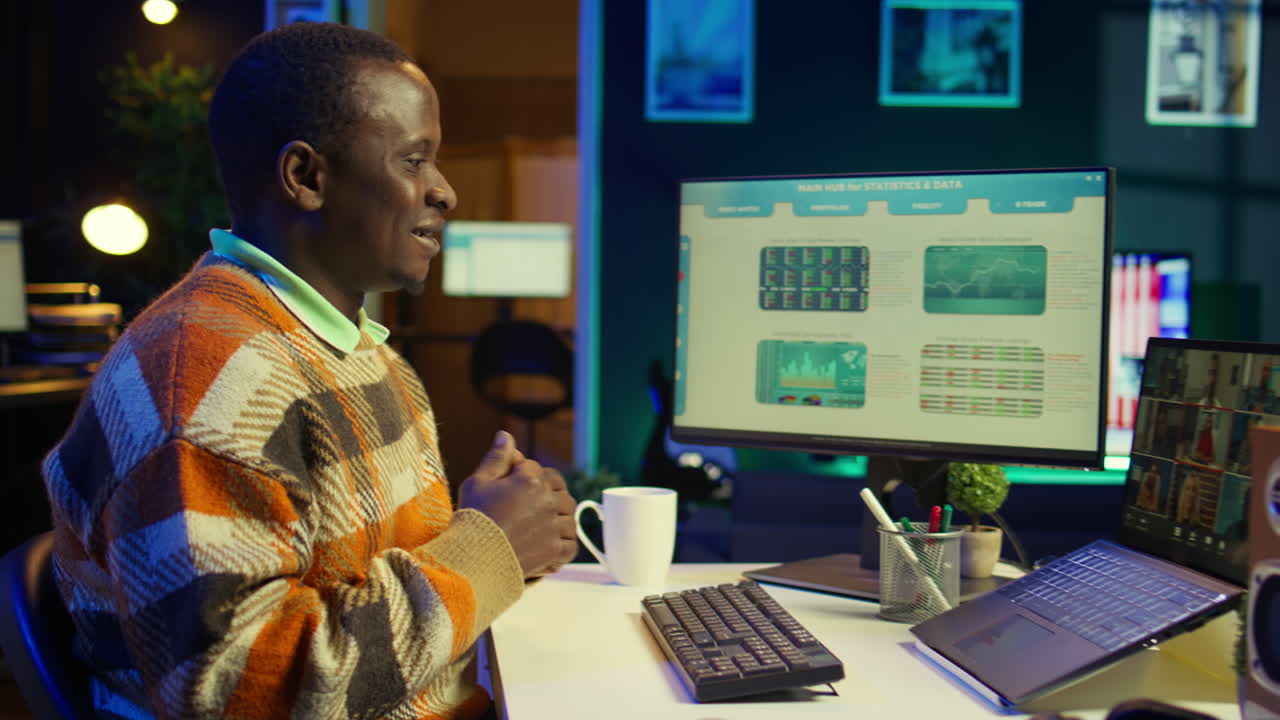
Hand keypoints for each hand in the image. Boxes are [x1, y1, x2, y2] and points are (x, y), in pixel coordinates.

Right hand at [458, 431, 577, 577]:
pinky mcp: (554, 550)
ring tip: (544, 524)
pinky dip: (565, 544)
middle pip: (560, 491)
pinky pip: (571, 545)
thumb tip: (505, 435)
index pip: (538, 469)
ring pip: (569, 517)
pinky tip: (552, 543)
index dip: (525, 475)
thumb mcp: (478, 482)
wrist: (472, 557)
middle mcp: (547, 500)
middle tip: (532, 505)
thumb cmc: (473, 518)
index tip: (513, 485)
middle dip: (549, 494)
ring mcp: (553, 526)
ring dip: (560, 519)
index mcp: (530, 479)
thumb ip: (496, 457)